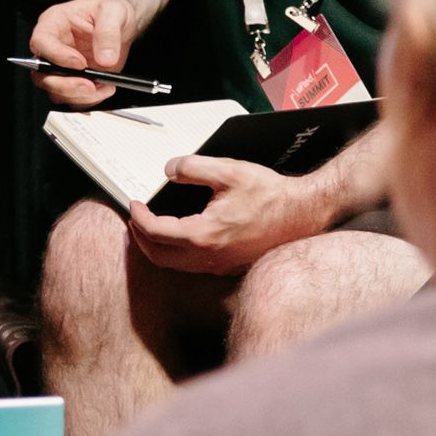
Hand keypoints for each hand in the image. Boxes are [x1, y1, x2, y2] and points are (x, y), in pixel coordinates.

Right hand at [26, 0, 141, 106]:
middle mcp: (52, 48)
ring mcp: (61, 68)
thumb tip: (105, 58)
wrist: (118, 24)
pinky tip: (104, 90)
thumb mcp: (114, 11)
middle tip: (90, 85)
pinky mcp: (73, 81)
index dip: (57, 56)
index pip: (42, 43)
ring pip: (55, 91)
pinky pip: (73, 99)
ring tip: (104, 86)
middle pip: (42, 74)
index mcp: (53, 24)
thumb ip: (108, 32)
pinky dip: (88, 100)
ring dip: (79, 95)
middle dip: (65, 84)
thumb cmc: (108, 11)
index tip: (80, 63)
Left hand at [127, 154, 325, 274]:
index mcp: (203, 235)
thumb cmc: (270, 195)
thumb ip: (194, 168)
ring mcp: (218, 265)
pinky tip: (179, 236)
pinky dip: (176, 253)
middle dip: (140, 238)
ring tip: (151, 227)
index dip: (139, 217)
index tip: (133, 204)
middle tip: (135, 218)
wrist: (302, 215)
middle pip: (159, 256)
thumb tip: (169, 170)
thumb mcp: (229, 171)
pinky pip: (192, 266)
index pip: (156, 232)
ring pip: (175, 265)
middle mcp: (208, 256)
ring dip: (157, 248)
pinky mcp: (228, 267)